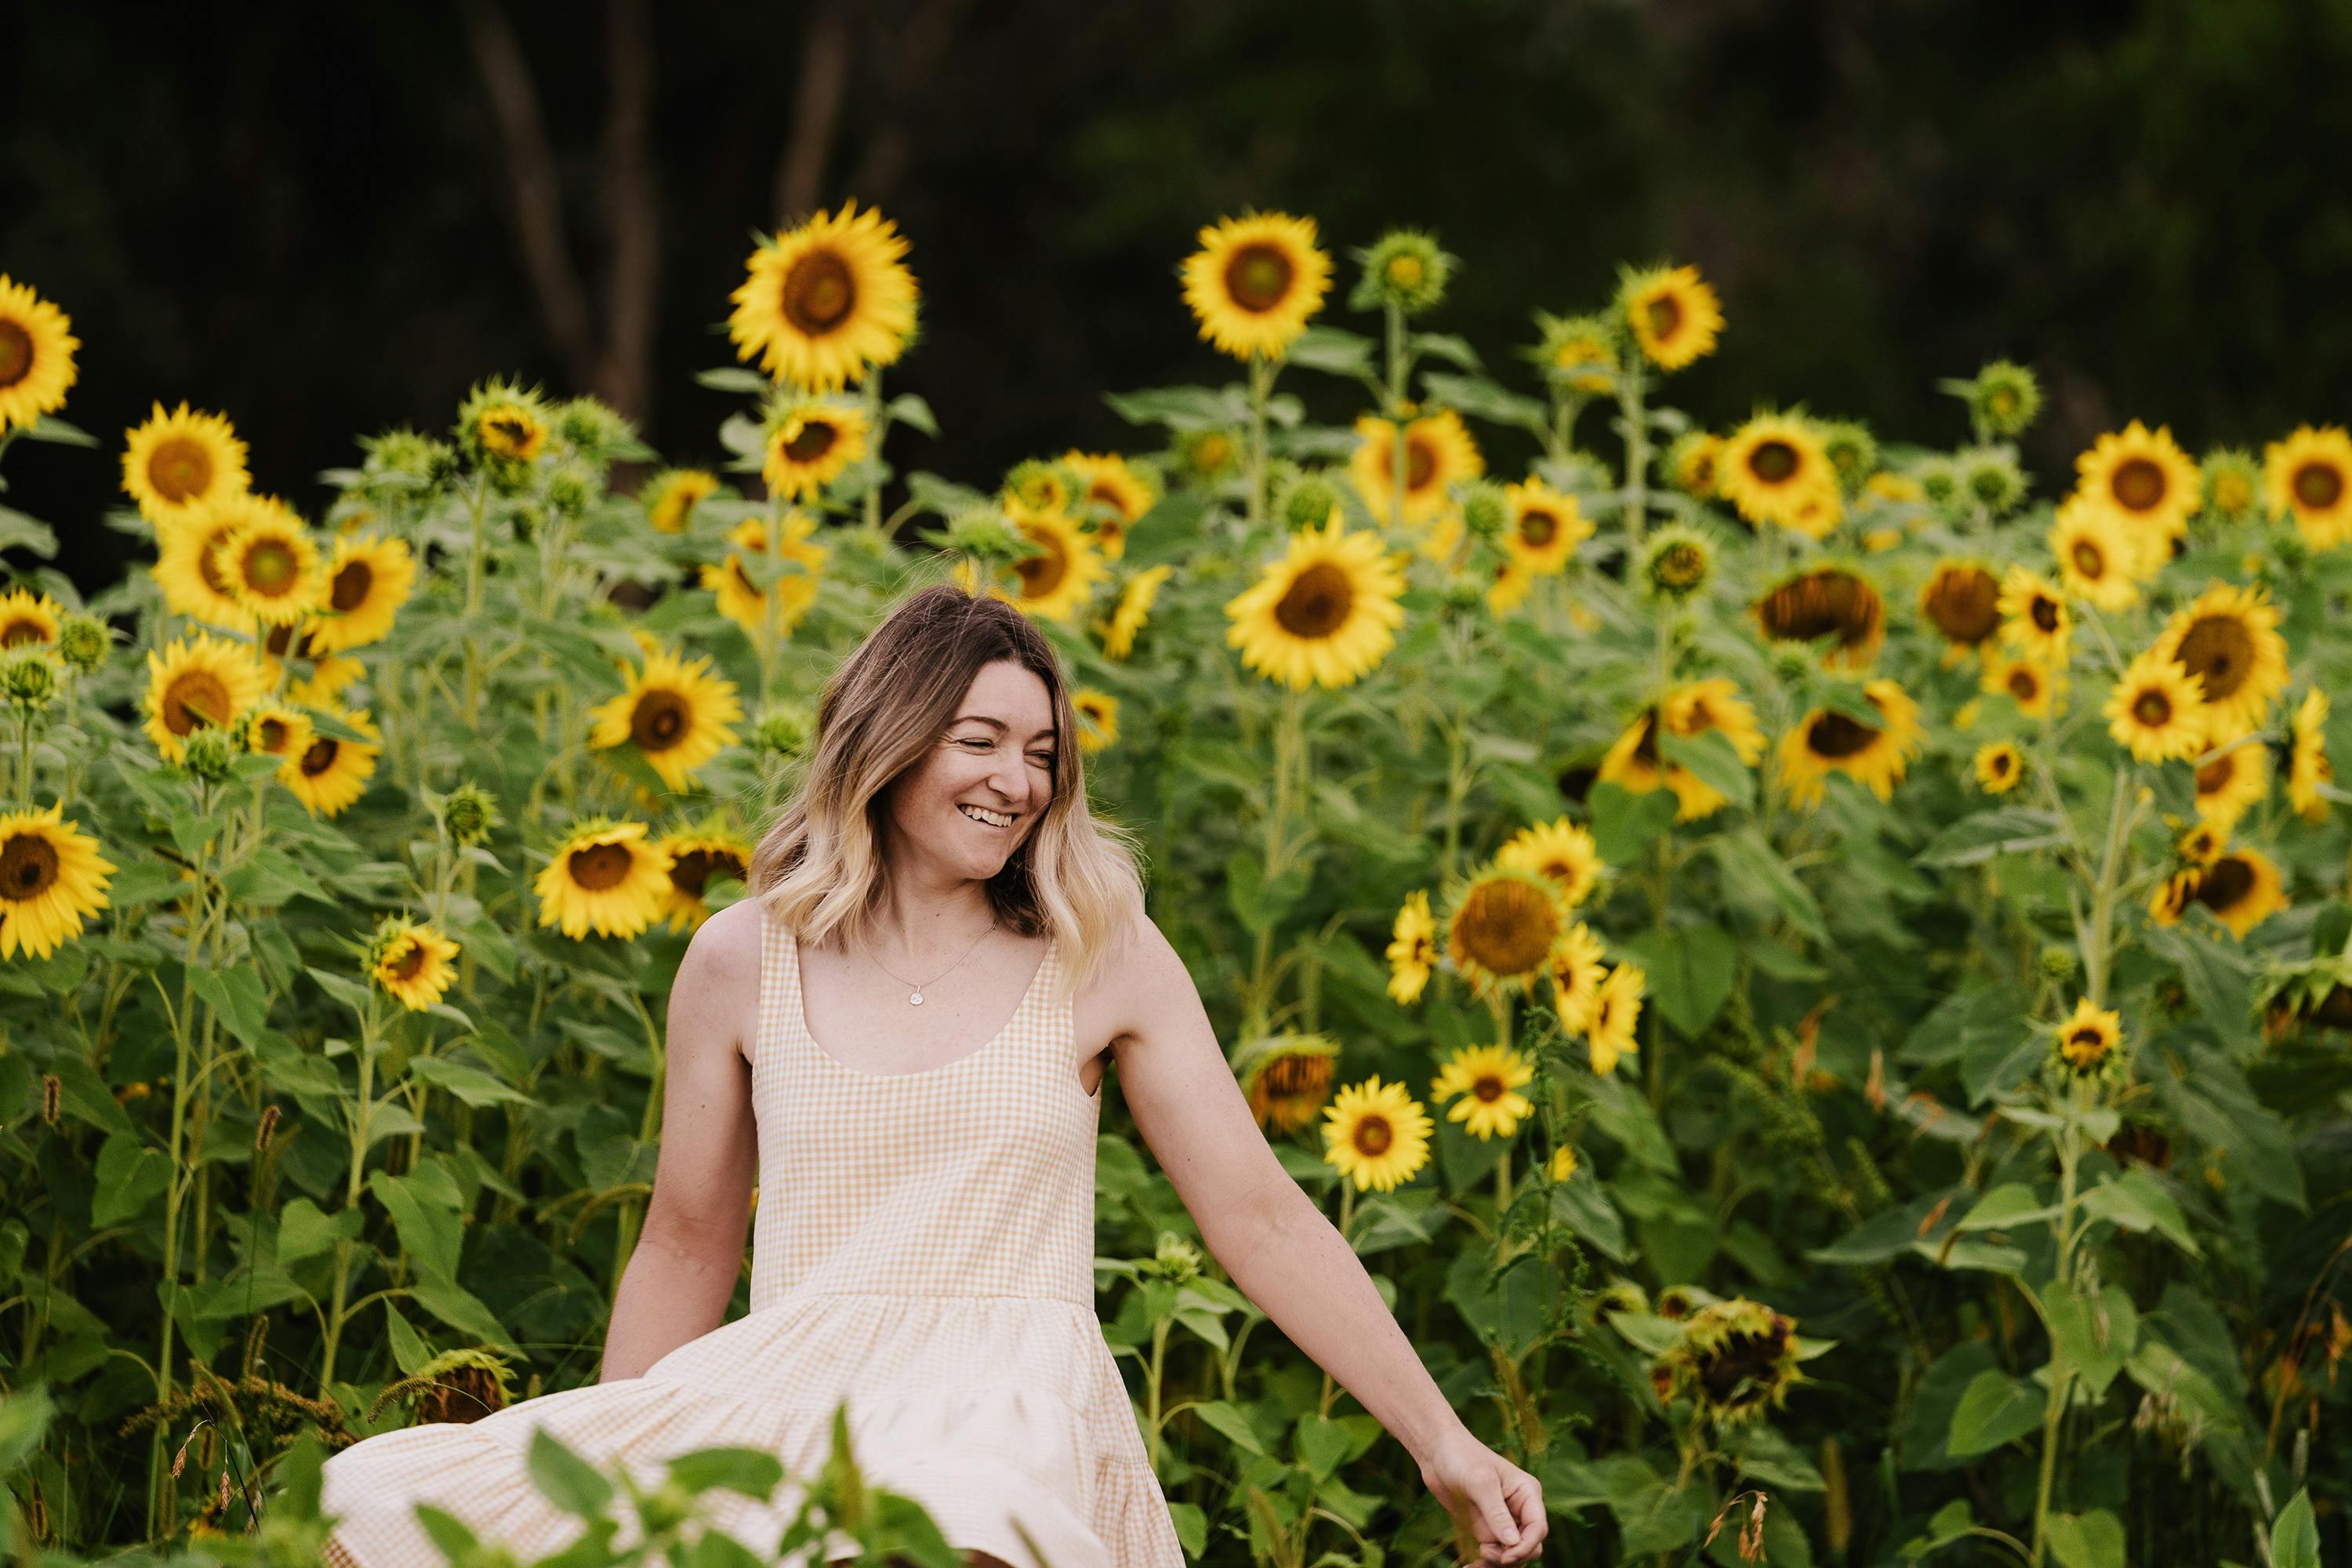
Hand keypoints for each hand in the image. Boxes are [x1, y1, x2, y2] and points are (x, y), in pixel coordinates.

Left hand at [1417, 1426, 1546, 1564]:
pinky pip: (1493, 1555)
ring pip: (1512, 1555)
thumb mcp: (1480, 1483)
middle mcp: (1520, 1510)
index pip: (1537, 1528)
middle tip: (1485, 1554)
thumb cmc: (1461, 1457)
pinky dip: (1484, 1564)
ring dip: (1496, 1564)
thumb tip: (1513, 1543)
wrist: (1437, 1453)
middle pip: (1529, 1546)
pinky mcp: (1487, 1530)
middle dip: (1511, 1557)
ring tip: (1473, 1562)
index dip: (1525, 1546)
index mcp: (1527, 1493)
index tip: (1504, 1556)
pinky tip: (1468, 1566)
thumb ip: (1496, 1513)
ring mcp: (1503, 1522)